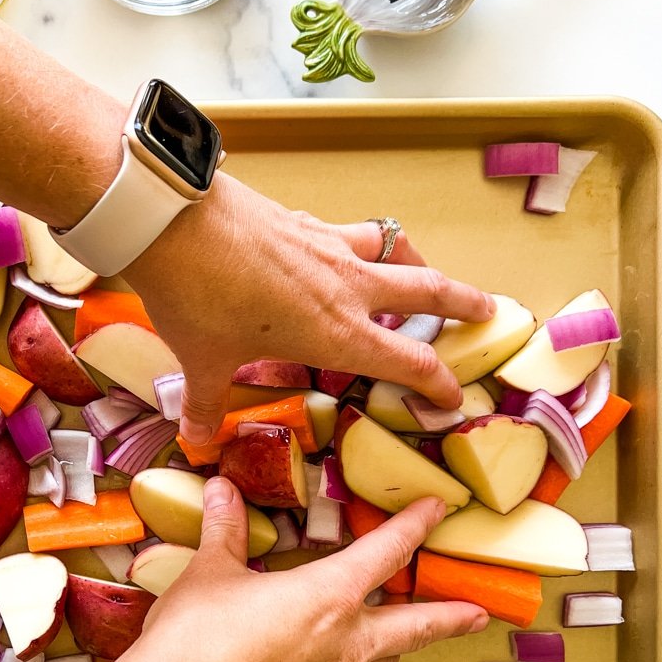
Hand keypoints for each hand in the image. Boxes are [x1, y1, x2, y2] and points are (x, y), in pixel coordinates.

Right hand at [107, 478, 488, 661]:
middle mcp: (343, 641)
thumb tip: (223, 493)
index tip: (437, 510)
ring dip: (402, 644)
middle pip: (416, 626)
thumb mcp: (209, 573)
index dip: (415, 525)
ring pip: (385, 659)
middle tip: (477, 613)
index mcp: (328, 596)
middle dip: (450, 616)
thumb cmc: (193, 643)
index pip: (386, 552)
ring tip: (406, 635)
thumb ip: (225, 530)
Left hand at [125, 174, 494, 445]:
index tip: (455, 399)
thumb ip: (206, 405)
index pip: (410, 362)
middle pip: (429, 290)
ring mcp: (330, 245)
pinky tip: (342, 251)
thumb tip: (194, 443)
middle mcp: (347, 286)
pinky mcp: (305, 219)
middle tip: (489, 312)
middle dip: (466, 304)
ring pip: (395, 249)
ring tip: (421, 271)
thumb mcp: (202, 361)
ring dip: (417, 262)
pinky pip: (350, 231)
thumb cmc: (196, 297)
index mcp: (336, 332)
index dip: (439, 384)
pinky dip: (362, 244)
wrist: (171, 221)